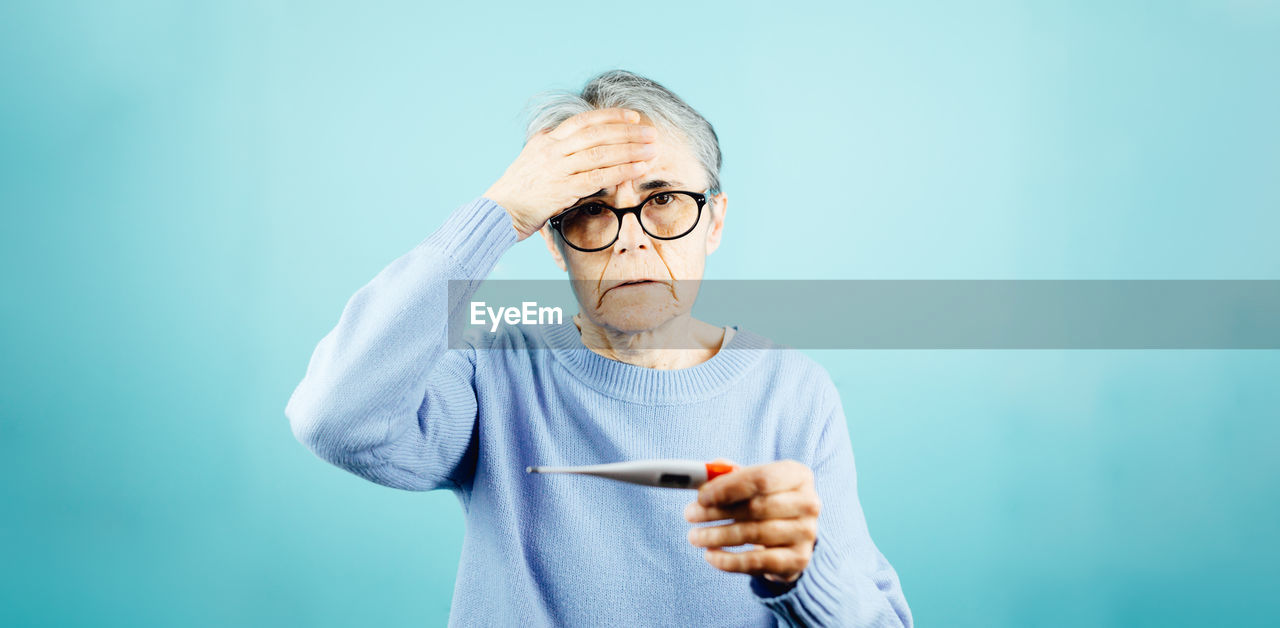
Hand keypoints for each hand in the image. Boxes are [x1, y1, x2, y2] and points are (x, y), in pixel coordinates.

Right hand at [483, 107, 657, 240]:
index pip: (584, 120)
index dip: (611, 116)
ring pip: (601, 152)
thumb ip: (551, 147)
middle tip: (651, 131)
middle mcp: (552, 149)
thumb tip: (564, 135)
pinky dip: (622, 171)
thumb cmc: (518, 191)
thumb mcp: (532, 160)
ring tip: (652, 149)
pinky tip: (638, 169)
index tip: (633, 116)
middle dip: (628, 131)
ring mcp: (557, 168)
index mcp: (546, 140)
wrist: (498, 212)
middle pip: (597, 133)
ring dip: (630, 149)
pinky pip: (599, 176)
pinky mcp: (562, 189)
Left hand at [684, 458, 820, 584]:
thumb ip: (728, 476)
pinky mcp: (798, 559)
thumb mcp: (752, 483)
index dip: (728, 487)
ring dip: (717, 536)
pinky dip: (729, 560)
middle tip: (690, 515)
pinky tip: (710, 556)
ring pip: (753, 534)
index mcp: (798, 475)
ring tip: (695, 536)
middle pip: (756, 507)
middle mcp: (808, 502)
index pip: (761, 478)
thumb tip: (701, 476)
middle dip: (717, 512)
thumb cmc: (766, 502)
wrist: (791, 537)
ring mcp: (806, 533)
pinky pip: (757, 561)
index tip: (701, 496)